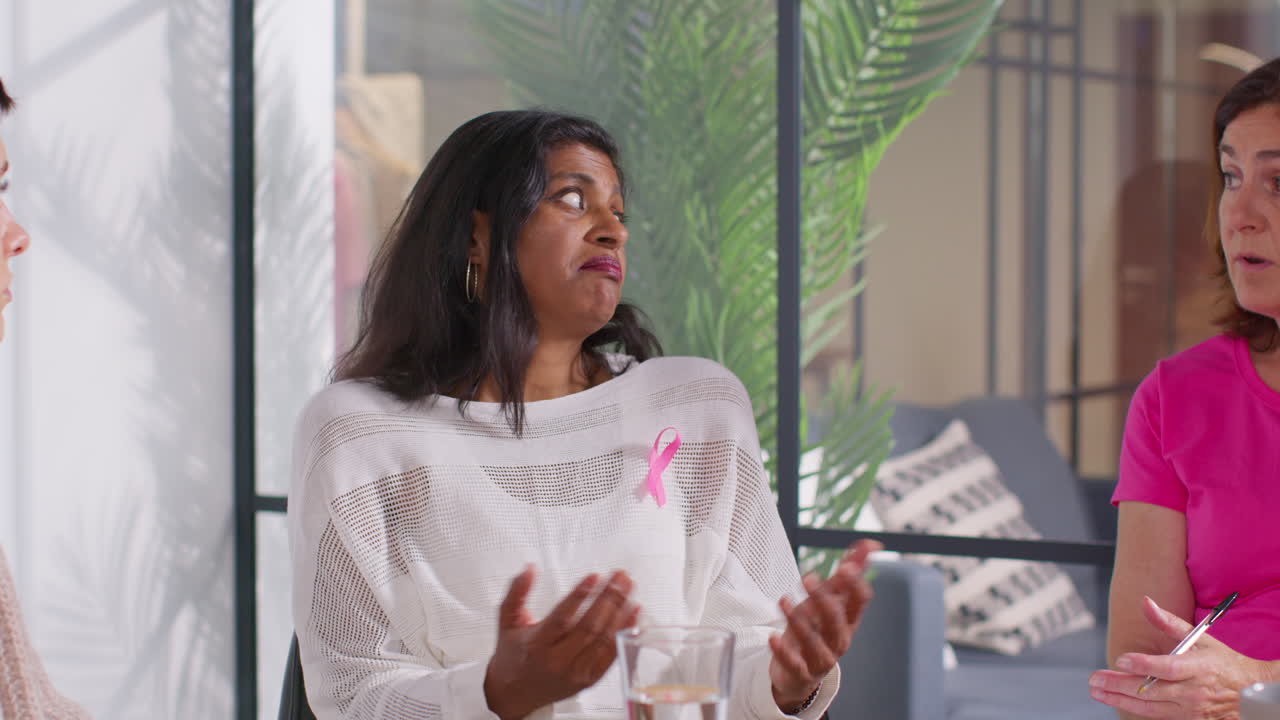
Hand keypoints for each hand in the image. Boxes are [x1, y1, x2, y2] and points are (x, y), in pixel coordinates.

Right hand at [483, 566, 640, 719]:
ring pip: (603, 639)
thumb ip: (517, 592)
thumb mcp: (507, 621)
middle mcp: (557, 661)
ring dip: (620, 611)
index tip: (594, 577)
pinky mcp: (589, 679)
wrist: (516, 693)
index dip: (579, 596)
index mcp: (536, 645)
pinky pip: (612, 654)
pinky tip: (633, 613)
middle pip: (588, 627)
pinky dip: (625, 632)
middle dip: (608, 598)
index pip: (562, 618)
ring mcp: (576, 672)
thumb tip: (530, 570)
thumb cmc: (514, 655)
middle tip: (619, 578)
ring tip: (628, 589)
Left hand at [768, 539, 879, 712]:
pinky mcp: (801, 671)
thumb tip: (869, 544)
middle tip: (808, 578)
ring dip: (797, 619)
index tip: (846, 567)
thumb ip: (848, 572)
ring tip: (783, 600)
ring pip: (813, 640)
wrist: (800, 671)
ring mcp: (821, 657)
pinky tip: (772, 637)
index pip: (859, 602)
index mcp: (849, 620)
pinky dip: (782, 651)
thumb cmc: (818, 629)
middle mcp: (838, 639)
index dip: (855, 586)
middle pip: (835, 619)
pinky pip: (793, 663)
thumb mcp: (831, 600)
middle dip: (824, 599)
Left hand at [1088, 595, 1268, 718]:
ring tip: (1097, 690)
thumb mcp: (1200, 637)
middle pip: (1152, 690)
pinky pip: (1156, 715)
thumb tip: (1146, 602)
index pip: (1167, 668)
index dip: (1143, 665)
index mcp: (1199, 667)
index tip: (1121, 660)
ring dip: (1120, 699)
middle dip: (1119, 685)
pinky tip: (1116, 699)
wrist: (1248, 690)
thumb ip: (1168, 622)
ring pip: (1150, 707)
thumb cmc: (1221, 661)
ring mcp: (1191, 709)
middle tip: (1095, 679)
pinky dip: (1135, 707)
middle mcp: (1194, 691)